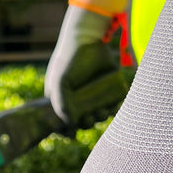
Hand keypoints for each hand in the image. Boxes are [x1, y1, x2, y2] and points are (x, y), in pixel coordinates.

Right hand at [45, 4, 127, 125]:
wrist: (87, 39)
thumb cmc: (69, 61)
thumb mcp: (59, 83)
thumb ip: (60, 104)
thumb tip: (71, 125)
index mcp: (62, 98)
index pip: (64, 120)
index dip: (68, 130)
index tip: (72, 133)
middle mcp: (78, 97)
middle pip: (84, 119)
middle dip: (88, 122)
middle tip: (90, 117)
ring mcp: (94, 92)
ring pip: (99, 112)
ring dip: (101, 117)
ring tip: (102, 112)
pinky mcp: (109, 87)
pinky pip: (112, 103)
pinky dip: (113, 108)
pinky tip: (112, 108)